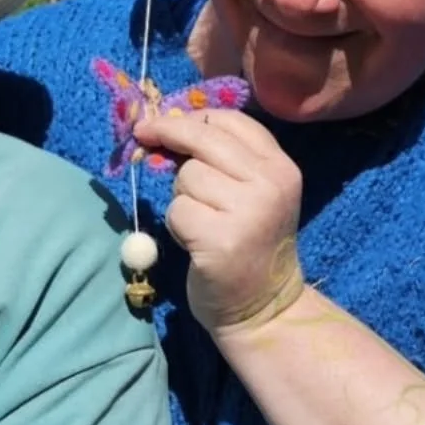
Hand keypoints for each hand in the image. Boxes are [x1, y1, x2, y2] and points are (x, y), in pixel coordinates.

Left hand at [134, 109, 303, 338]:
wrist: (264, 308)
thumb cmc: (251, 243)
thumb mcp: (253, 193)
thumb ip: (225, 158)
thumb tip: (167, 122)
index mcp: (281, 167)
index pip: (230, 120)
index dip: (190, 116)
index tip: (162, 120)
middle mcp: (270, 184)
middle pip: (202, 138)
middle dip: (169, 135)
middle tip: (144, 134)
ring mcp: (248, 211)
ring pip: (187, 175)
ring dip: (182, 197)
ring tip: (202, 222)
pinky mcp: (220, 239)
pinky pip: (177, 210)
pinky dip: (176, 225)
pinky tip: (196, 243)